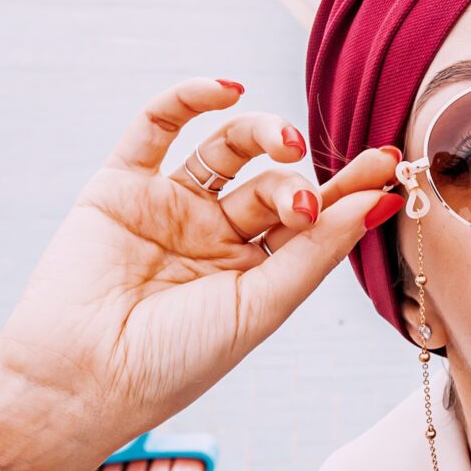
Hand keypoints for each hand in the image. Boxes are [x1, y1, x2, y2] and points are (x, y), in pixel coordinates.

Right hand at [0, 78, 400, 470]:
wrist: (81, 380)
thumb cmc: (175, 362)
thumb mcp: (260, 308)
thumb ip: (315, 253)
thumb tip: (375, 203)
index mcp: (252, 271)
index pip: (312, 217)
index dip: (349, 191)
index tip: (389, 166)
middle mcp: (214, 234)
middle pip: (274, 180)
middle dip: (303, 177)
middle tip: (311, 195)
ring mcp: (168, 206)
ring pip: (226, 148)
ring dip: (262, 133)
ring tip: (284, 144)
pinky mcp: (120, 185)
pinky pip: (155, 126)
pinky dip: (189, 98)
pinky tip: (227, 89)